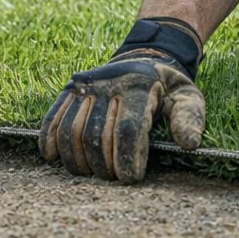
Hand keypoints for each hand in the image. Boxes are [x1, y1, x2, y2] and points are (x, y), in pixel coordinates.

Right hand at [39, 18, 204, 181]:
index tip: (130, 178)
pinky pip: (53, 117)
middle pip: (96, 135)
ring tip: (92, 173)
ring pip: (71, 130)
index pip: (127, 129)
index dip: (127, 158)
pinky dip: (49, 140)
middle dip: (103, 166)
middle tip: (113, 179)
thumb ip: (189, 117)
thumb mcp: (188, 95)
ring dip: (78, 160)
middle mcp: (109, 83)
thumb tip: (188, 143)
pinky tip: (54, 157)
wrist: (144, 58)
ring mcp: (86, 85)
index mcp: (140, 85)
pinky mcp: (70, 89)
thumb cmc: (167, 86)